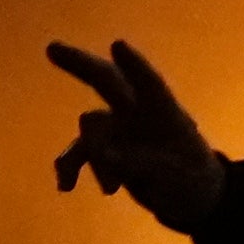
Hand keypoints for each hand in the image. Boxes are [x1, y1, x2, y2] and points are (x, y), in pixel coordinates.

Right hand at [43, 36, 235, 233]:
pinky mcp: (106, 150)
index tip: (117, 45)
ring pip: (91, 129)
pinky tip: (66, 185)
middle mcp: (137, 112)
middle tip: (52, 48)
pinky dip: (70, 166)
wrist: (187, 197)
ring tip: (111, 189)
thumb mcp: (174, 176)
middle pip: (106, 81)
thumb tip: (104, 155)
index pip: (149, 83)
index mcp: (164, 111)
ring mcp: (119, 128)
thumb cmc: (191, 178)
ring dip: (92, 156)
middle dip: (79, 64)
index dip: (134, 65)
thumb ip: (138, 163)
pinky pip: (79, 152)